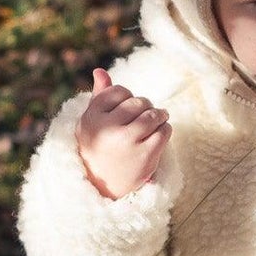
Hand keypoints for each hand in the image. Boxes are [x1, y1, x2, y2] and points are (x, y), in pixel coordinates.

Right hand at [76, 68, 169, 198]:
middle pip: (139, 102)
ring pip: (153, 114)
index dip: (127, 97)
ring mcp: (127, 142)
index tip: (126, 108)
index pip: (119, 91)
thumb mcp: (91, 122)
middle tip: (146, 113)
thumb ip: (98, 96)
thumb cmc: (98, 147)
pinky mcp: (145, 155)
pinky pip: (164, 131)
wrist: (102, 185)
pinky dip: (164, 129)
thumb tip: (100, 70)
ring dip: (159, 115)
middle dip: (145, 106)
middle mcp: (108, 128)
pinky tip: (158, 133)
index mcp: (92, 117)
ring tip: (158, 118)